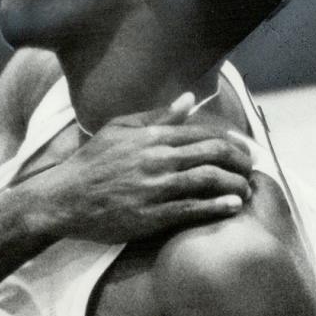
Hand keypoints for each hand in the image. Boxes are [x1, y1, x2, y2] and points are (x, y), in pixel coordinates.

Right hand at [23, 93, 252, 241]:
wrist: (64, 199)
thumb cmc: (91, 163)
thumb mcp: (118, 130)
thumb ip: (156, 116)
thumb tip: (189, 100)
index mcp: (151, 136)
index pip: (204, 133)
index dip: (231, 140)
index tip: (244, 150)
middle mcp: (157, 158)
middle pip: (214, 154)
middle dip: (241, 161)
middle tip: (251, 169)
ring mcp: (155, 187)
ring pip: (210, 180)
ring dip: (236, 183)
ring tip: (247, 188)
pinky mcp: (152, 215)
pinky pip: (194, 208)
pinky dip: (219, 205)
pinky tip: (234, 205)